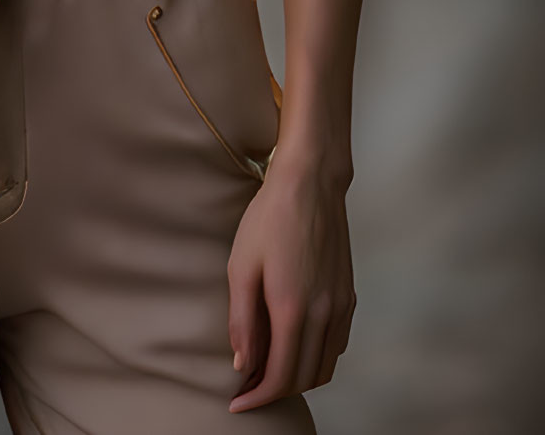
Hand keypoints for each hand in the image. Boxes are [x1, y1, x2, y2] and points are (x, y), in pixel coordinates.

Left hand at [226, 151, 355, 410]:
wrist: (311, 182)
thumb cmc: (270, 218)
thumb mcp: (241, 264)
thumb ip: (242, 320)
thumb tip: (244, 365)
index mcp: (293, 309)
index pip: (280, 376)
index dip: (258, 397)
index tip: (237, 403)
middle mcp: (324, 314)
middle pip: (304, 378)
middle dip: (275, 391)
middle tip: (248, 387)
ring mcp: (340, 306)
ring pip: (324, 367)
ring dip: (298, 378)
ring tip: (269, 369)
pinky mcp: (349, 296)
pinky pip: (337, 345)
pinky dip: (317, 359)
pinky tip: (296, 346)